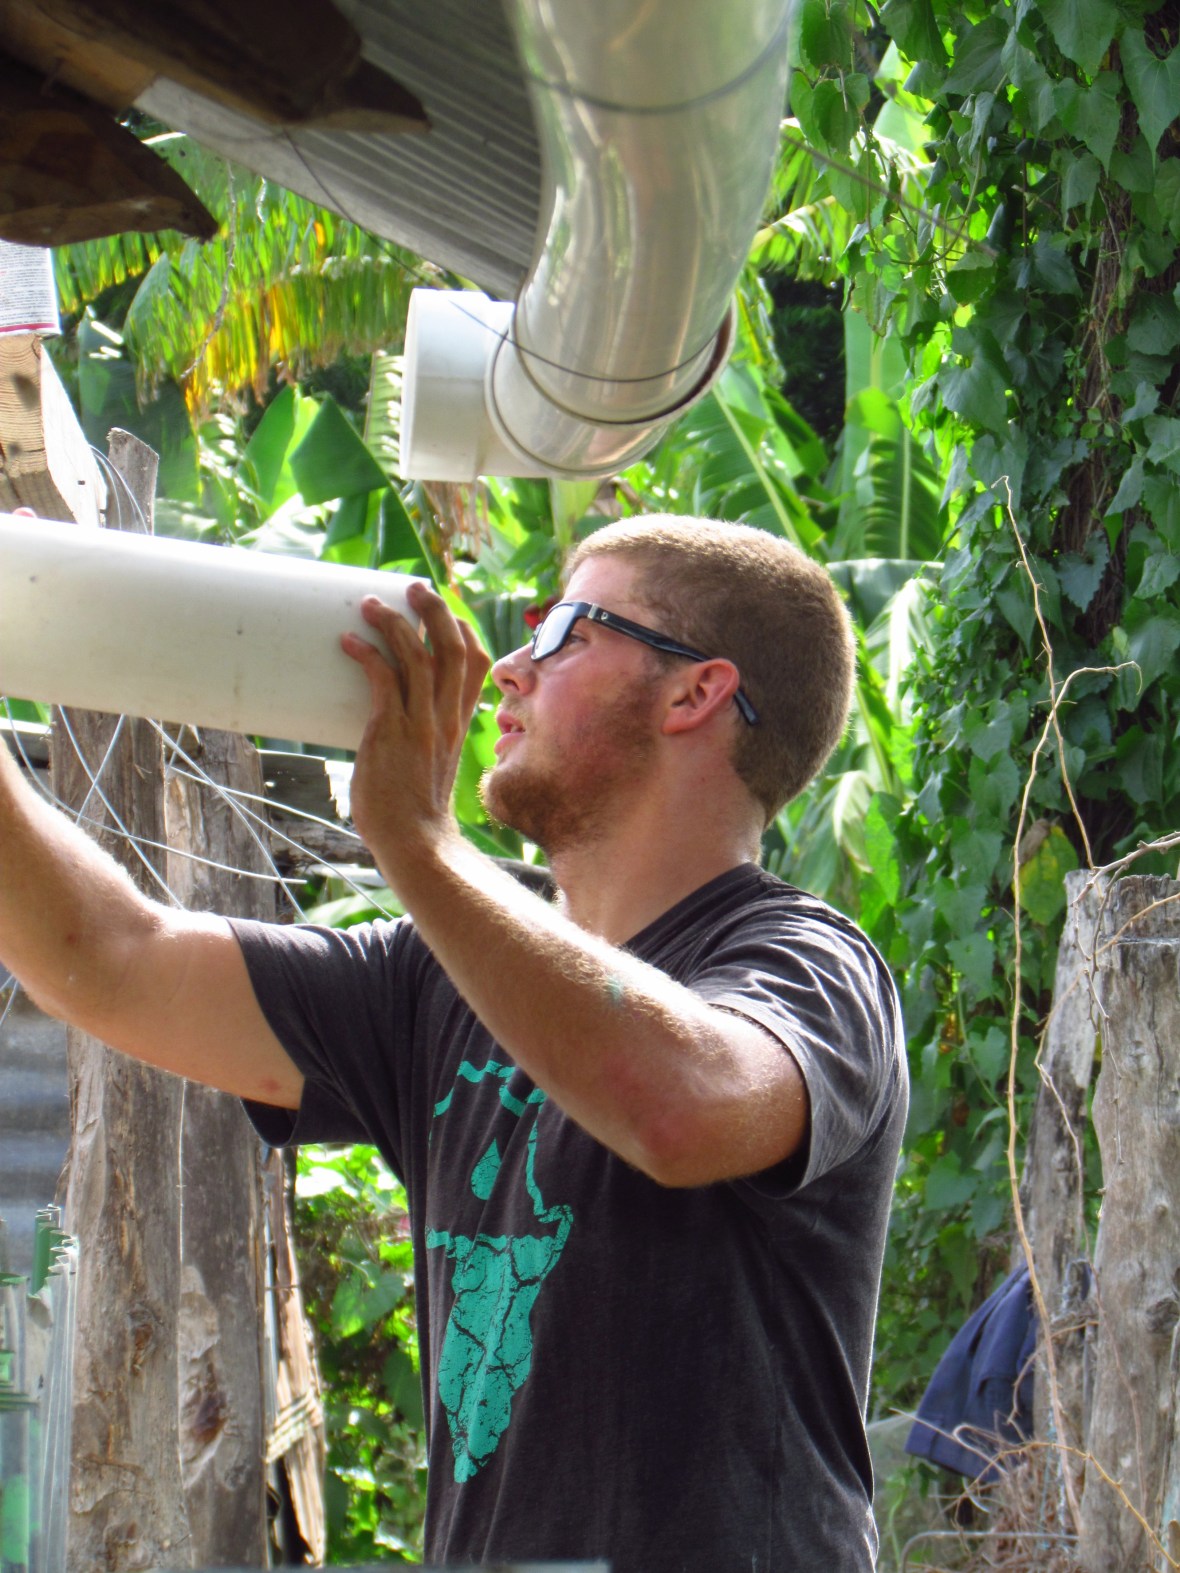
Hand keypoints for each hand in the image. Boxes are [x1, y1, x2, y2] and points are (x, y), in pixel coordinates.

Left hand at [341, 582, 489, 882]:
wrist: (415, 844)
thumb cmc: (416, 814)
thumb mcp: (429, 768)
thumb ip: (417, 744)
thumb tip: (383, 731)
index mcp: (457, 724)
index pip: (475, 666)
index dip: (463, 632)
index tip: (446, 614)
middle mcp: (445, 717)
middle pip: (452, 648)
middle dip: (434, 611)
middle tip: (413, 588)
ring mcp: (420, 723)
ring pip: (418, 655)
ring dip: (395, 622)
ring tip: (372, 604)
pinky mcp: (391, 731)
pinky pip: (383, 678)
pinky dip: (367, 654)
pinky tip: (350, 642)